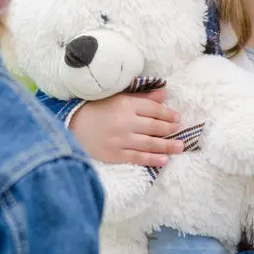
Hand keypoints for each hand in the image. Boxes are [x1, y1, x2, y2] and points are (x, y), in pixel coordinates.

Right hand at [68, 88, 183, 165]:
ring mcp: (119, 140)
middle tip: (181, 131)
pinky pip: (137, 158)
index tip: (178, 118)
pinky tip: (164, 160)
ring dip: (167, 146)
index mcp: (126, 104)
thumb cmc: (98, 108)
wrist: (72, 125)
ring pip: (149, 143)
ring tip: (180, 147)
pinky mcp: (114, 154)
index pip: (154, 110)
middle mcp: (124, 122)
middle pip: (154, 127)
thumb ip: (143, 97)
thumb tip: (164, 93)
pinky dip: (152, 159)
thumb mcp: (119, 97)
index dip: (168, 114)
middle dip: (170, 130)